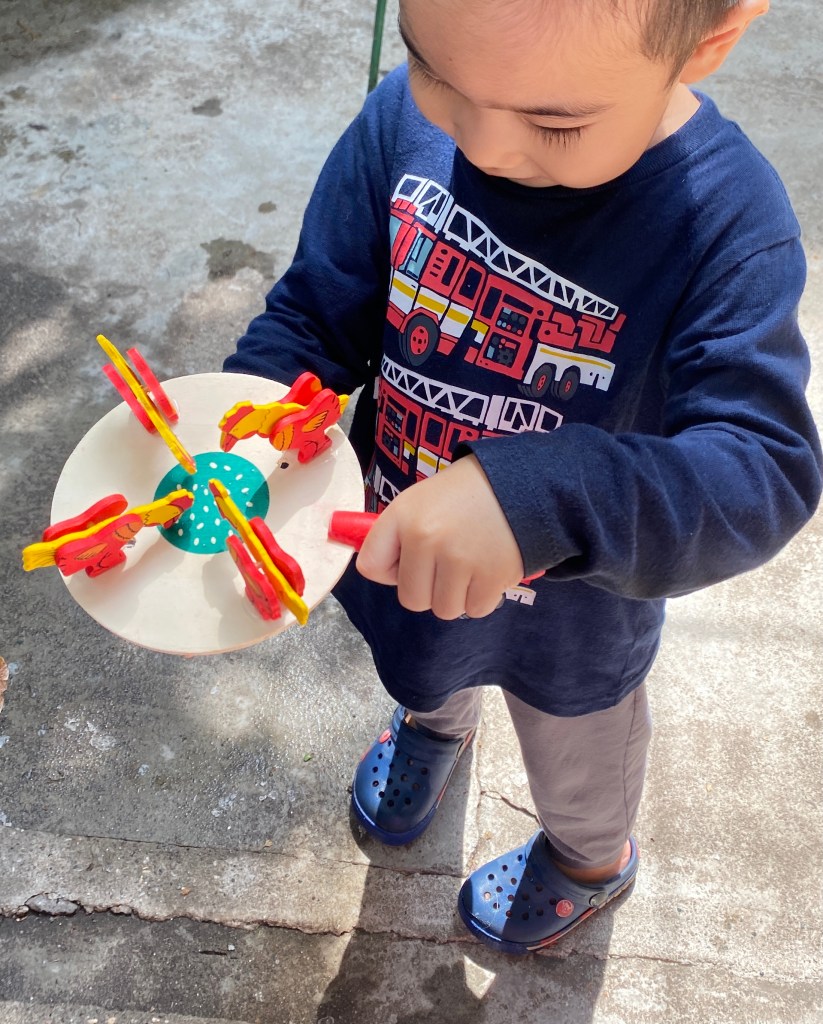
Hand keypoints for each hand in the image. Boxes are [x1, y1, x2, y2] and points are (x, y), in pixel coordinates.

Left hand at [356, 455, 524, 619]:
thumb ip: (396, 535)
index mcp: (404, 517)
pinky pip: (476, 609)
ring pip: (445, 609)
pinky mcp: (491, 578)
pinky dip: (483, 596)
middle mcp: (427, 539)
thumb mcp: (420, 500)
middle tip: (447, 561)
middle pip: (412, 599)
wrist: (523, 483)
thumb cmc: (466, 494)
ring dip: (457, 594)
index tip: (406, 561)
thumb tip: (382, 574)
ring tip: (471, 563)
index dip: (390, 569)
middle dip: (428, 587)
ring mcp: (459, 561)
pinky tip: (488, 567)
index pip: (371, 566)